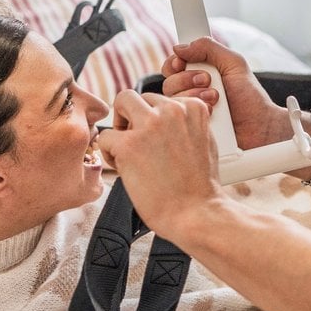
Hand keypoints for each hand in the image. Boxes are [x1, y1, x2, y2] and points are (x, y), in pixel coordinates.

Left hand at [97, 90, 223, 240]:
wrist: (196, 213)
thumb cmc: (199, 185)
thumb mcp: (204, 141)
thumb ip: (186, 122)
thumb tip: (165, 114)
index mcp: (193, 107)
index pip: (160, 98)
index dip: (154, 120)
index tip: (159, 142)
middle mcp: (172, 110)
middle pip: (139, 97)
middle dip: (134, 118)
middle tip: (138, 145)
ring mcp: (150, 125)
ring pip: (121, 103)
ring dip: (121, 126)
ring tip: (129, 152)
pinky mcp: (129, 144)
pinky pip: (106, 136)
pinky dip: (110, 152)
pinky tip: (124, 169)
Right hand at [160, 37, 286, 147]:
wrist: (261, 126)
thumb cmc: (250, 96)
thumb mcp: (234, 64)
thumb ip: (209, 48)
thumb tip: (180, 47)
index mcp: (199, 74)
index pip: (173, 66)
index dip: (174, 63)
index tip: (181, 63)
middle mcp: (192, 93)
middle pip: (169, 82)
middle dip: (187, 79)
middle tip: (207, 80)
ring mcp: (191, 112)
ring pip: (172, 100)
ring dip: (195, 96)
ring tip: (216, 98)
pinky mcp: (192, 127)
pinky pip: (180, 119)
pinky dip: (196, 112)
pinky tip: (213, 113)